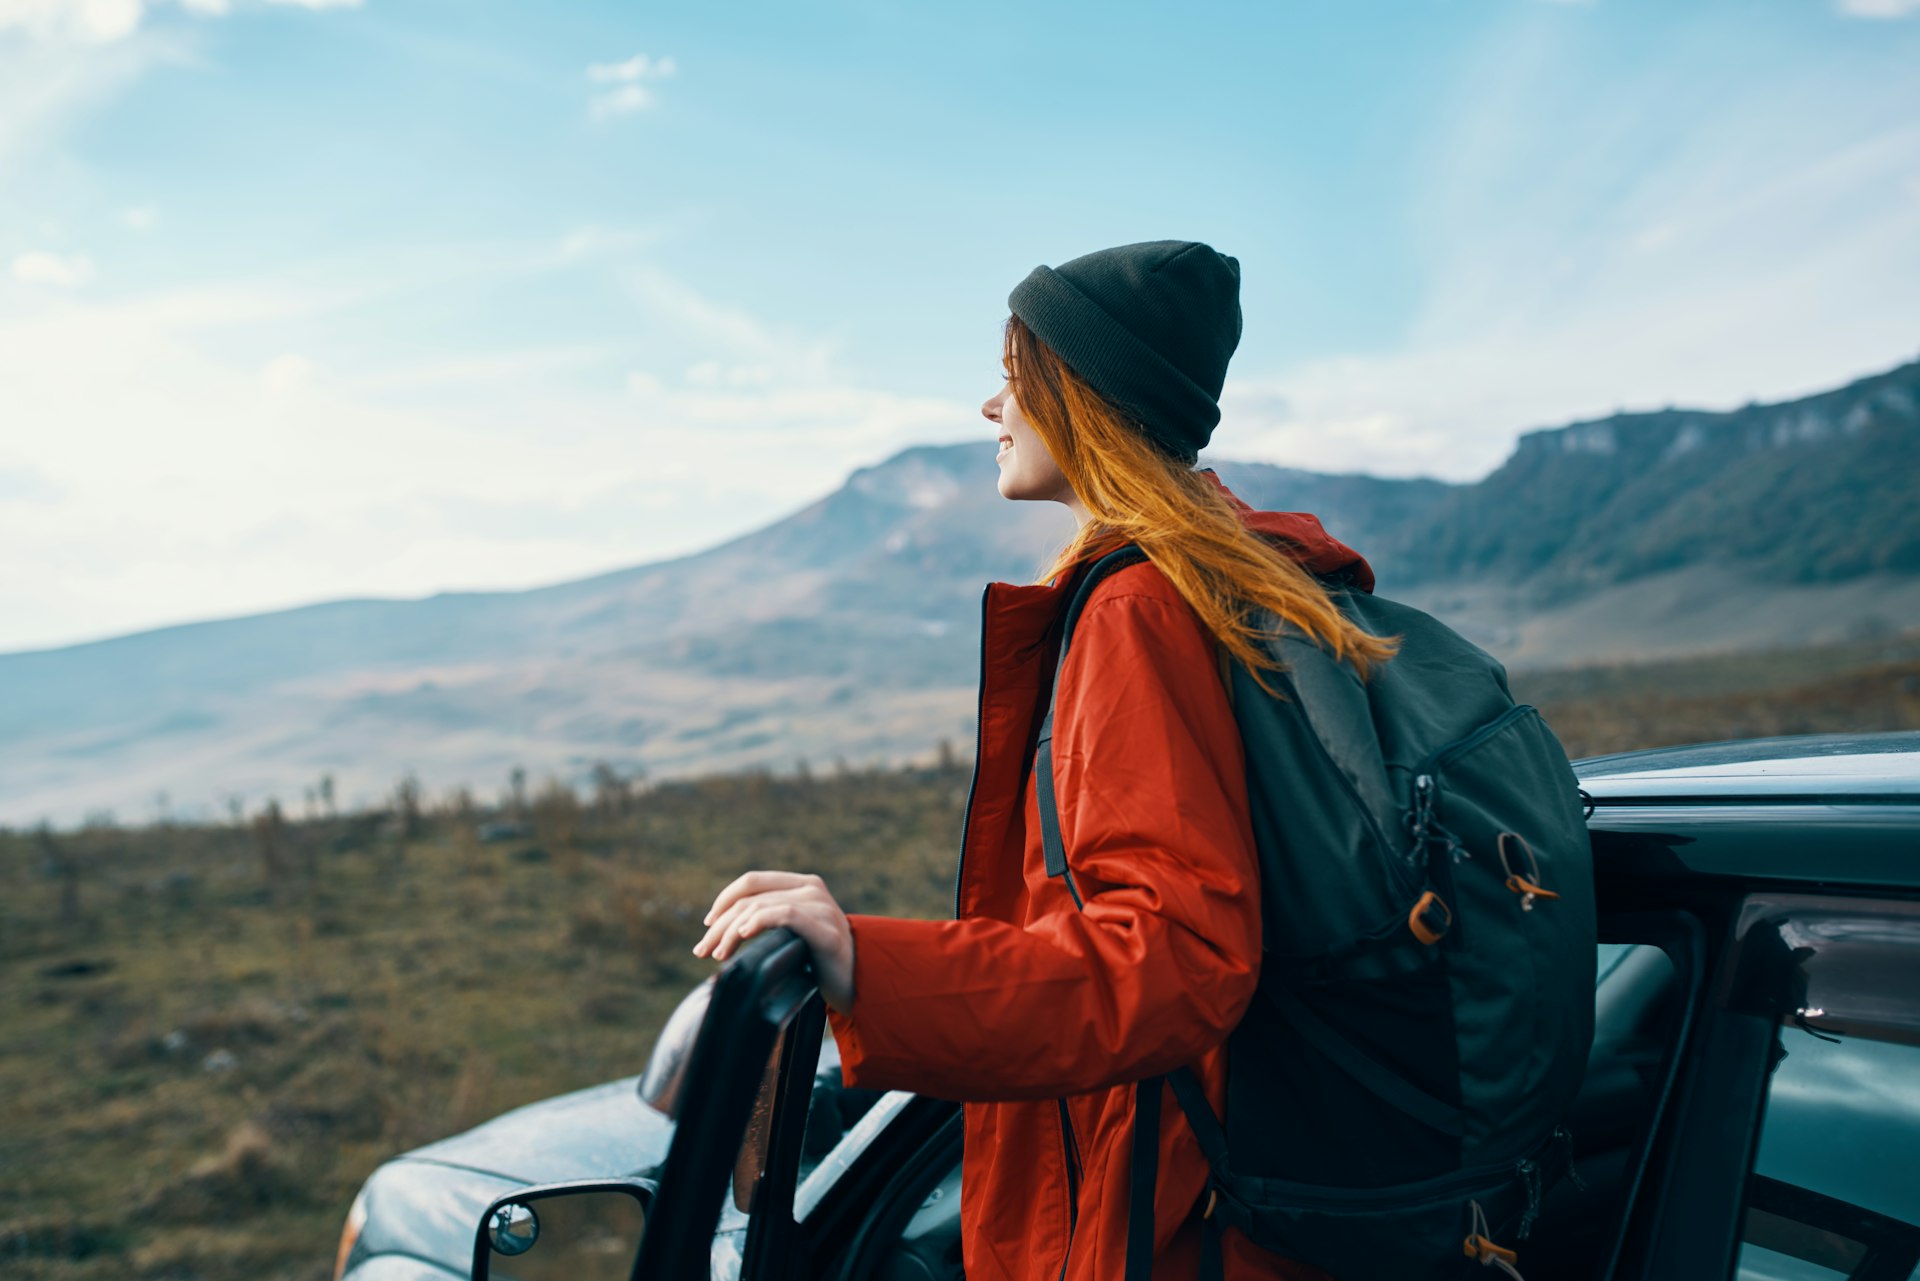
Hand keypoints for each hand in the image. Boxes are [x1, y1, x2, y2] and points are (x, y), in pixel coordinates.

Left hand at [693, 871, 855, 1013]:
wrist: (857, 981)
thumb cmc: (819, 959)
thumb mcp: (792, 932)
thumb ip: (770, 918)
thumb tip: (722, 928)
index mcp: (802, 884)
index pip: (751, 881)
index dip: (724, 900)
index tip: (707, 925)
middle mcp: (811, 889)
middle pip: (750, 898)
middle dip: (720, 924)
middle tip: (702, 950)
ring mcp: (820, 906)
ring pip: (760, 908)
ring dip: (731, 932)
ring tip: (718, 954)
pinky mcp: (825, 929)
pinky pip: (785, 915)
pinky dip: (759, 922)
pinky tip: (743, 935)